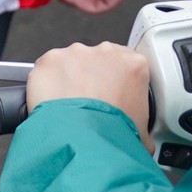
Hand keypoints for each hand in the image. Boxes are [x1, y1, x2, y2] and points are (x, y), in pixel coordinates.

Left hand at [27, 41, 150, 144]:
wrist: (87, 137)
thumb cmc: (115, 131)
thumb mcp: (144, 130)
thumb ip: (143, 124)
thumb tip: (142, 139)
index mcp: (134, 65)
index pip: (127, 64)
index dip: (118, 81)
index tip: (112, 92)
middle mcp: (105, 52)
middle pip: (98, 60)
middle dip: (93, 77)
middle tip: (90, 100)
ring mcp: (75, 53)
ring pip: (71, 62)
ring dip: (70, 78)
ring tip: (70, 103)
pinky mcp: (50, 59)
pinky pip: (48, 68)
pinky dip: (48, 81)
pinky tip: (53, 99)